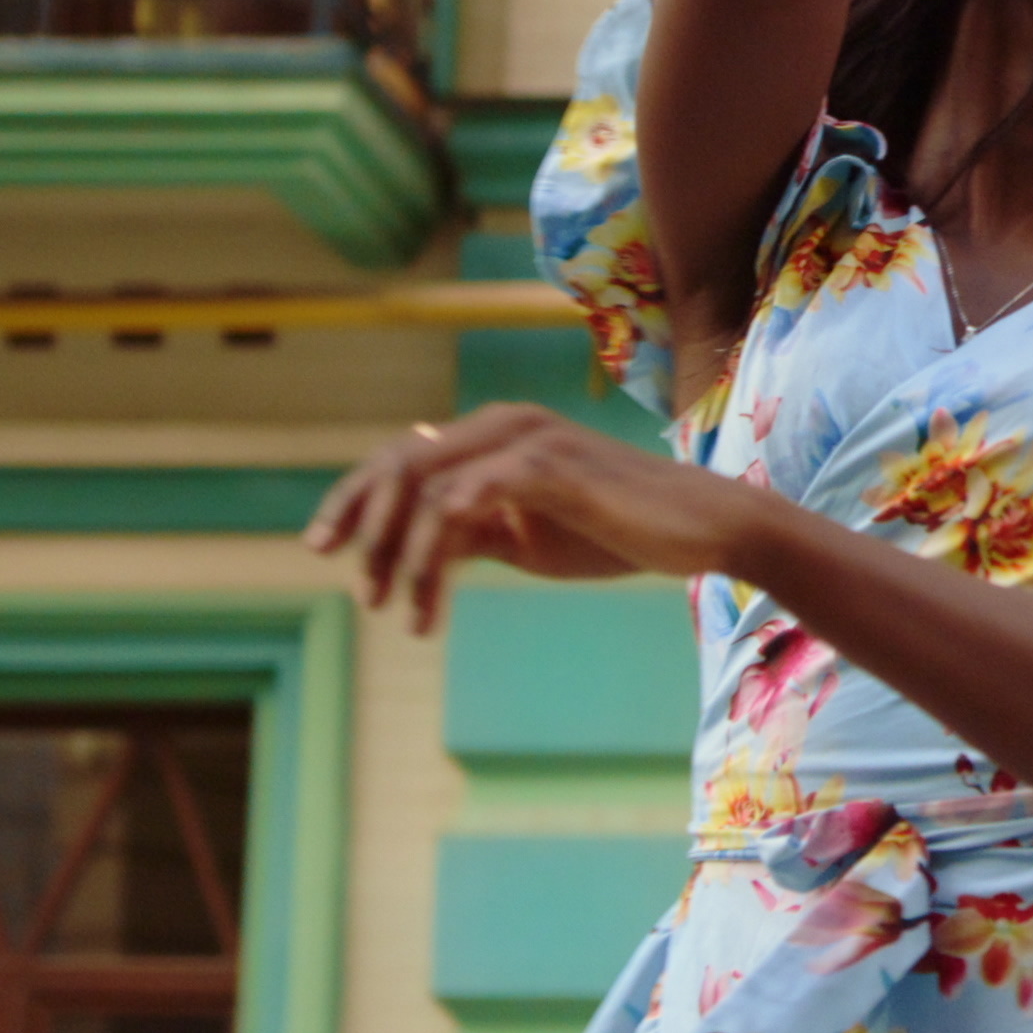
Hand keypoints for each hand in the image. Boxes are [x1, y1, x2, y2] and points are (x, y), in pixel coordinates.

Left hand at [304, 403, 758, 632]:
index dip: (357, 501)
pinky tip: (431, 599)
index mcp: (496, 434)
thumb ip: (477, 528)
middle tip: (344, 578)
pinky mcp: (551, 467)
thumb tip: (422, 544)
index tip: (330, 551)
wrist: (702, 528)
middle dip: (358, 518)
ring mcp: (527, 440)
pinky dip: (436, 549)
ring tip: (394, 608)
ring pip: (426, 484)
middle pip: (399, 460)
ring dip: (399, 552)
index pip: (403, 456)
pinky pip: (468, 500)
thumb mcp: (531, 533)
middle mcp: (504, 423)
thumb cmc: (621, 529)